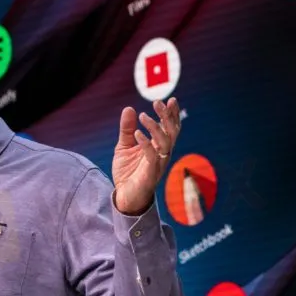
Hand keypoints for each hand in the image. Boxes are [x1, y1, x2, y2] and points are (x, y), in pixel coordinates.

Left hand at [112, 98, 181, 214]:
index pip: (170, 128)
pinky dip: (146, 144)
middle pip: (172, 133)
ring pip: (165, 143)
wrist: (123, 196)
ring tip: (143, 116)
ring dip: (155, 127)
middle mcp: (162, 154)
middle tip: (157, 102)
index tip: (170, 100)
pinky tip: (137, 134)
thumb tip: (129, 108)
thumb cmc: (128, 172)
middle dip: (167, 117)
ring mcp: (158, 164)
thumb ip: (127, 129)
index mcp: (159, 147)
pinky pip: (152, 157)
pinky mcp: (150, 174)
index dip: (172, 114)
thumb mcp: (124, 146)